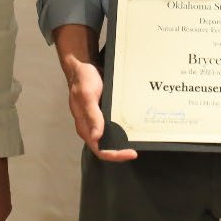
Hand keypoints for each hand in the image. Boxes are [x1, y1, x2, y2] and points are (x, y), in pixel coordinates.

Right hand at [52, 24, 136, 162]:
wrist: (83, 65)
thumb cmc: (82, 79)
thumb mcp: (87, 95)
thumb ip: (92, 115)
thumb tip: (96, 137)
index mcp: (84, 127)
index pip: (99, 149)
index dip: (115, 155)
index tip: (130, 153)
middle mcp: (90, 127)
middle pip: (106, 147)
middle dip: (121, 151)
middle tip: (137, 148)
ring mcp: (97, 121)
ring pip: (110, 137)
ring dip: (123, 140)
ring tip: (138, 138)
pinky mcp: (103, 113)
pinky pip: (113, 125)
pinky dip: (123, 128)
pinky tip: (133, 125)